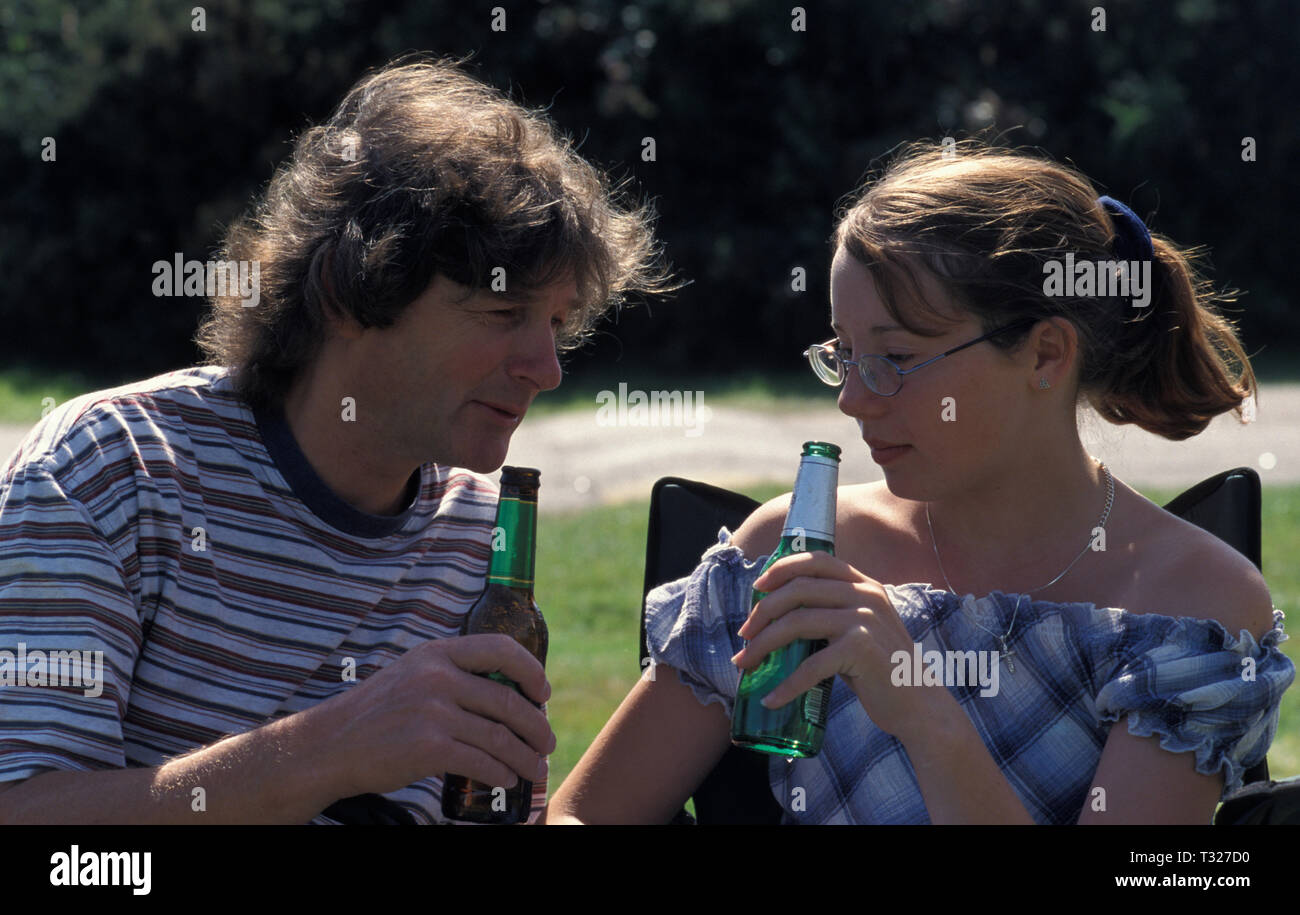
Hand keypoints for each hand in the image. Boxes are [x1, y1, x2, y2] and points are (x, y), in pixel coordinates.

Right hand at [320, 634, 555, 796]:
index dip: (531, 671)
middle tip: (547, 742)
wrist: (329, 746)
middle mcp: (437, 677)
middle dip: (536, 726)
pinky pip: (481, 762)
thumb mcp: (411, 675)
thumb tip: (503, 690)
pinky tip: (506, 779)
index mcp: (437, 654)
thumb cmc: (375, 714)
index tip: (543, 693)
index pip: (501, 649)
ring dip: (525, 756)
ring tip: (536, 768)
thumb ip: (450, 674)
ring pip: (500, 736)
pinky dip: (500, 773)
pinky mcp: (429, 747)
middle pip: (508, 700)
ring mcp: (433, 712)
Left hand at [731, 551, 947, 739]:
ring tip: (745, 663)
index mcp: (864, 584)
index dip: (781, 569)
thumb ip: (830, 614)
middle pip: (798, 591)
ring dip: (764, 645)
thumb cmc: (880, 668)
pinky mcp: (862, 650)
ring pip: (797, 624)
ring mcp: (865, 620)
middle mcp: (866, 595)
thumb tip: (777, 617)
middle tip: (744, 636)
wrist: (919, 704)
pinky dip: (786, 685)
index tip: (757, 588)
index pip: (816, 561)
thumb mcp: (859, 628)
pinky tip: (771, 699)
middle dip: (763, 613)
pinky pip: (811, 665)